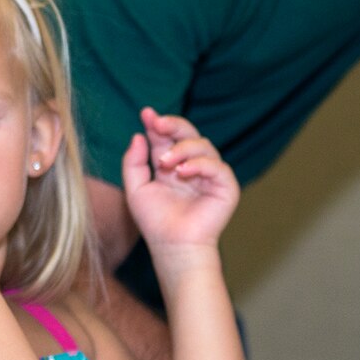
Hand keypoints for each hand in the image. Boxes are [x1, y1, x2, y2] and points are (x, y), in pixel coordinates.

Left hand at [120, 109, 237, 251]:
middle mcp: (192, 166)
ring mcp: (210, 175)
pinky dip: (199, 164)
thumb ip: (134, 162)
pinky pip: (217, 166)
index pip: (166, 137)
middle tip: (158, 123)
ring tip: (165, 162)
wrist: (173, 246)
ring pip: (203, 145)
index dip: (158, 123)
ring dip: (182, 149)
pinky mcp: (226, 186)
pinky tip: (182, 172)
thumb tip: (138, 135)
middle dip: (173, 124)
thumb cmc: (155, 221)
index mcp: (171, 164)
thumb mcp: (136, 188)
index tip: (146, 113)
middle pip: (188, 133)